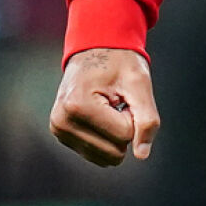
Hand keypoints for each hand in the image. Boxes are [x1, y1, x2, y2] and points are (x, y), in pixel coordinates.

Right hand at [50, 47, 160, 165]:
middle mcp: (62, 122)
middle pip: (113, 151)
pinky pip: (96, 154)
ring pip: (105, 157)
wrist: (96, 48)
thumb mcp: (139, 83)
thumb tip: (142, 155)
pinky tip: (100, 114)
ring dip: (114, 133)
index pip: (124, 134)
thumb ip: (147, 119)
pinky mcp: (61, 136)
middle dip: (124, 127)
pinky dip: (105, 137)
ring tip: (108, 105)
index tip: (123, 93)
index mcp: (77, 106)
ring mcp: (59, 131)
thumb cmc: (119, 62)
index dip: (133, 114)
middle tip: (116, 100)